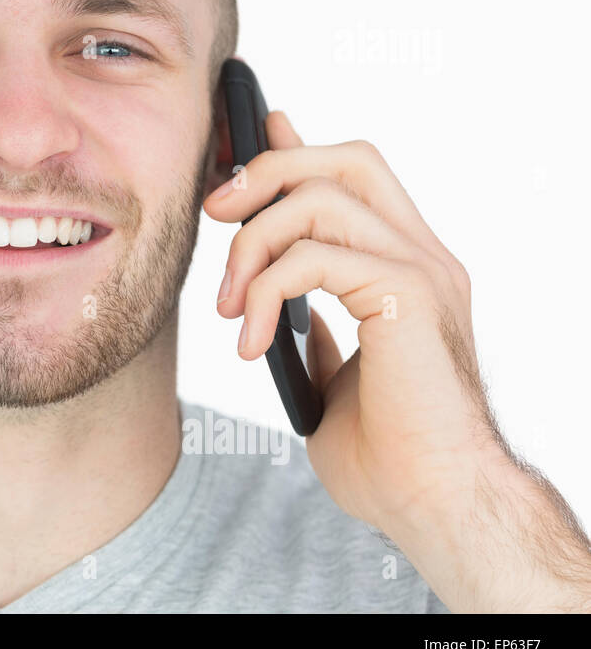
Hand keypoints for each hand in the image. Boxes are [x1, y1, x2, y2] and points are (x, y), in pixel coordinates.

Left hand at [203, 111, 590, 610]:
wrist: (433, 505)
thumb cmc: (390, 456)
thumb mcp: (332, 377)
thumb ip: (316, 331)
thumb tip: (284, 306)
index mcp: (408, 269)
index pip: (354, 178)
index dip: (296, 149)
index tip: (244, 143)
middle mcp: (424, 258)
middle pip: (347, 160)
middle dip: (269, 171)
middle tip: (215, 214)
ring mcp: (424, 272)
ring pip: (321, 199)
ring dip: (252, 245)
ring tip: (228, 309)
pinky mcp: (411, 295)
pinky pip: (316, 256)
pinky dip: (265, 290)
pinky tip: (251, 342)